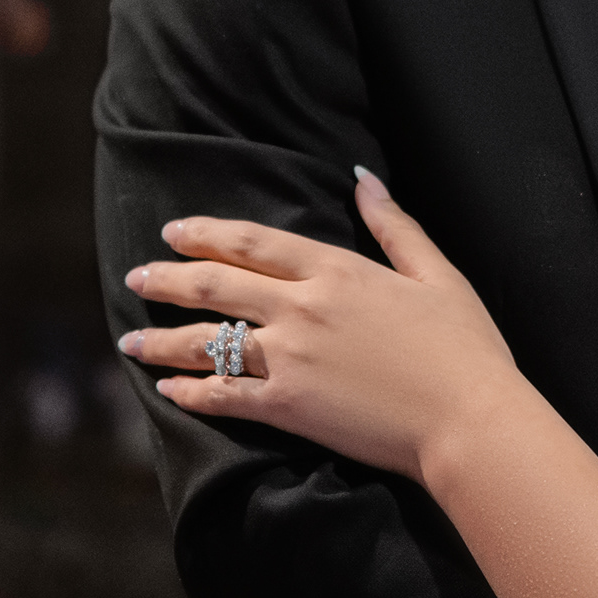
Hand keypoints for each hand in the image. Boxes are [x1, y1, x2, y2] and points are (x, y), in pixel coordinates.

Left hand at [120, 171, 524, 478]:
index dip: (207, 234)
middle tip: (135, 277)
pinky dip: (191, 392)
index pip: (253, 243)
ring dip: (162, 340)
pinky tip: (168, 391)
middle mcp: (302, 307)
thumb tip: (362, 177)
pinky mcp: (288, 406)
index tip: (173, 232)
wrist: (468, 420)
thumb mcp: (436, 273)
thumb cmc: (465, 349)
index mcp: (337, 270)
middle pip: (216, 285)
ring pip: (207, 341)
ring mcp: (290, 357)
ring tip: (129, 342)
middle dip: (168, 279)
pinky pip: (224, 396)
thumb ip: (393, 225)